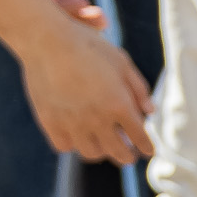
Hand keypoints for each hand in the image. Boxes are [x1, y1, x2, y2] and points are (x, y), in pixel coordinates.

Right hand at [22, 19, 155, 163]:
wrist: (46, 40)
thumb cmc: (87, 45)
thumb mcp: (121, 61)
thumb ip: (138, 89)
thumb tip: (150, 112)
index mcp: (119, 104)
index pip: (139, 137)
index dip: (147, 147)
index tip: (148, 151)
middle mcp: (97, 119)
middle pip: (119, 153)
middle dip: (127, 156)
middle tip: (128, 155)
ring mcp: (73, 124)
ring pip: (92, 154)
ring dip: (100, 151)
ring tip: (101, 144)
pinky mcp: (50, 123)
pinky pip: (65, 147)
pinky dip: (72, 144)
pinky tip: (75, 136)